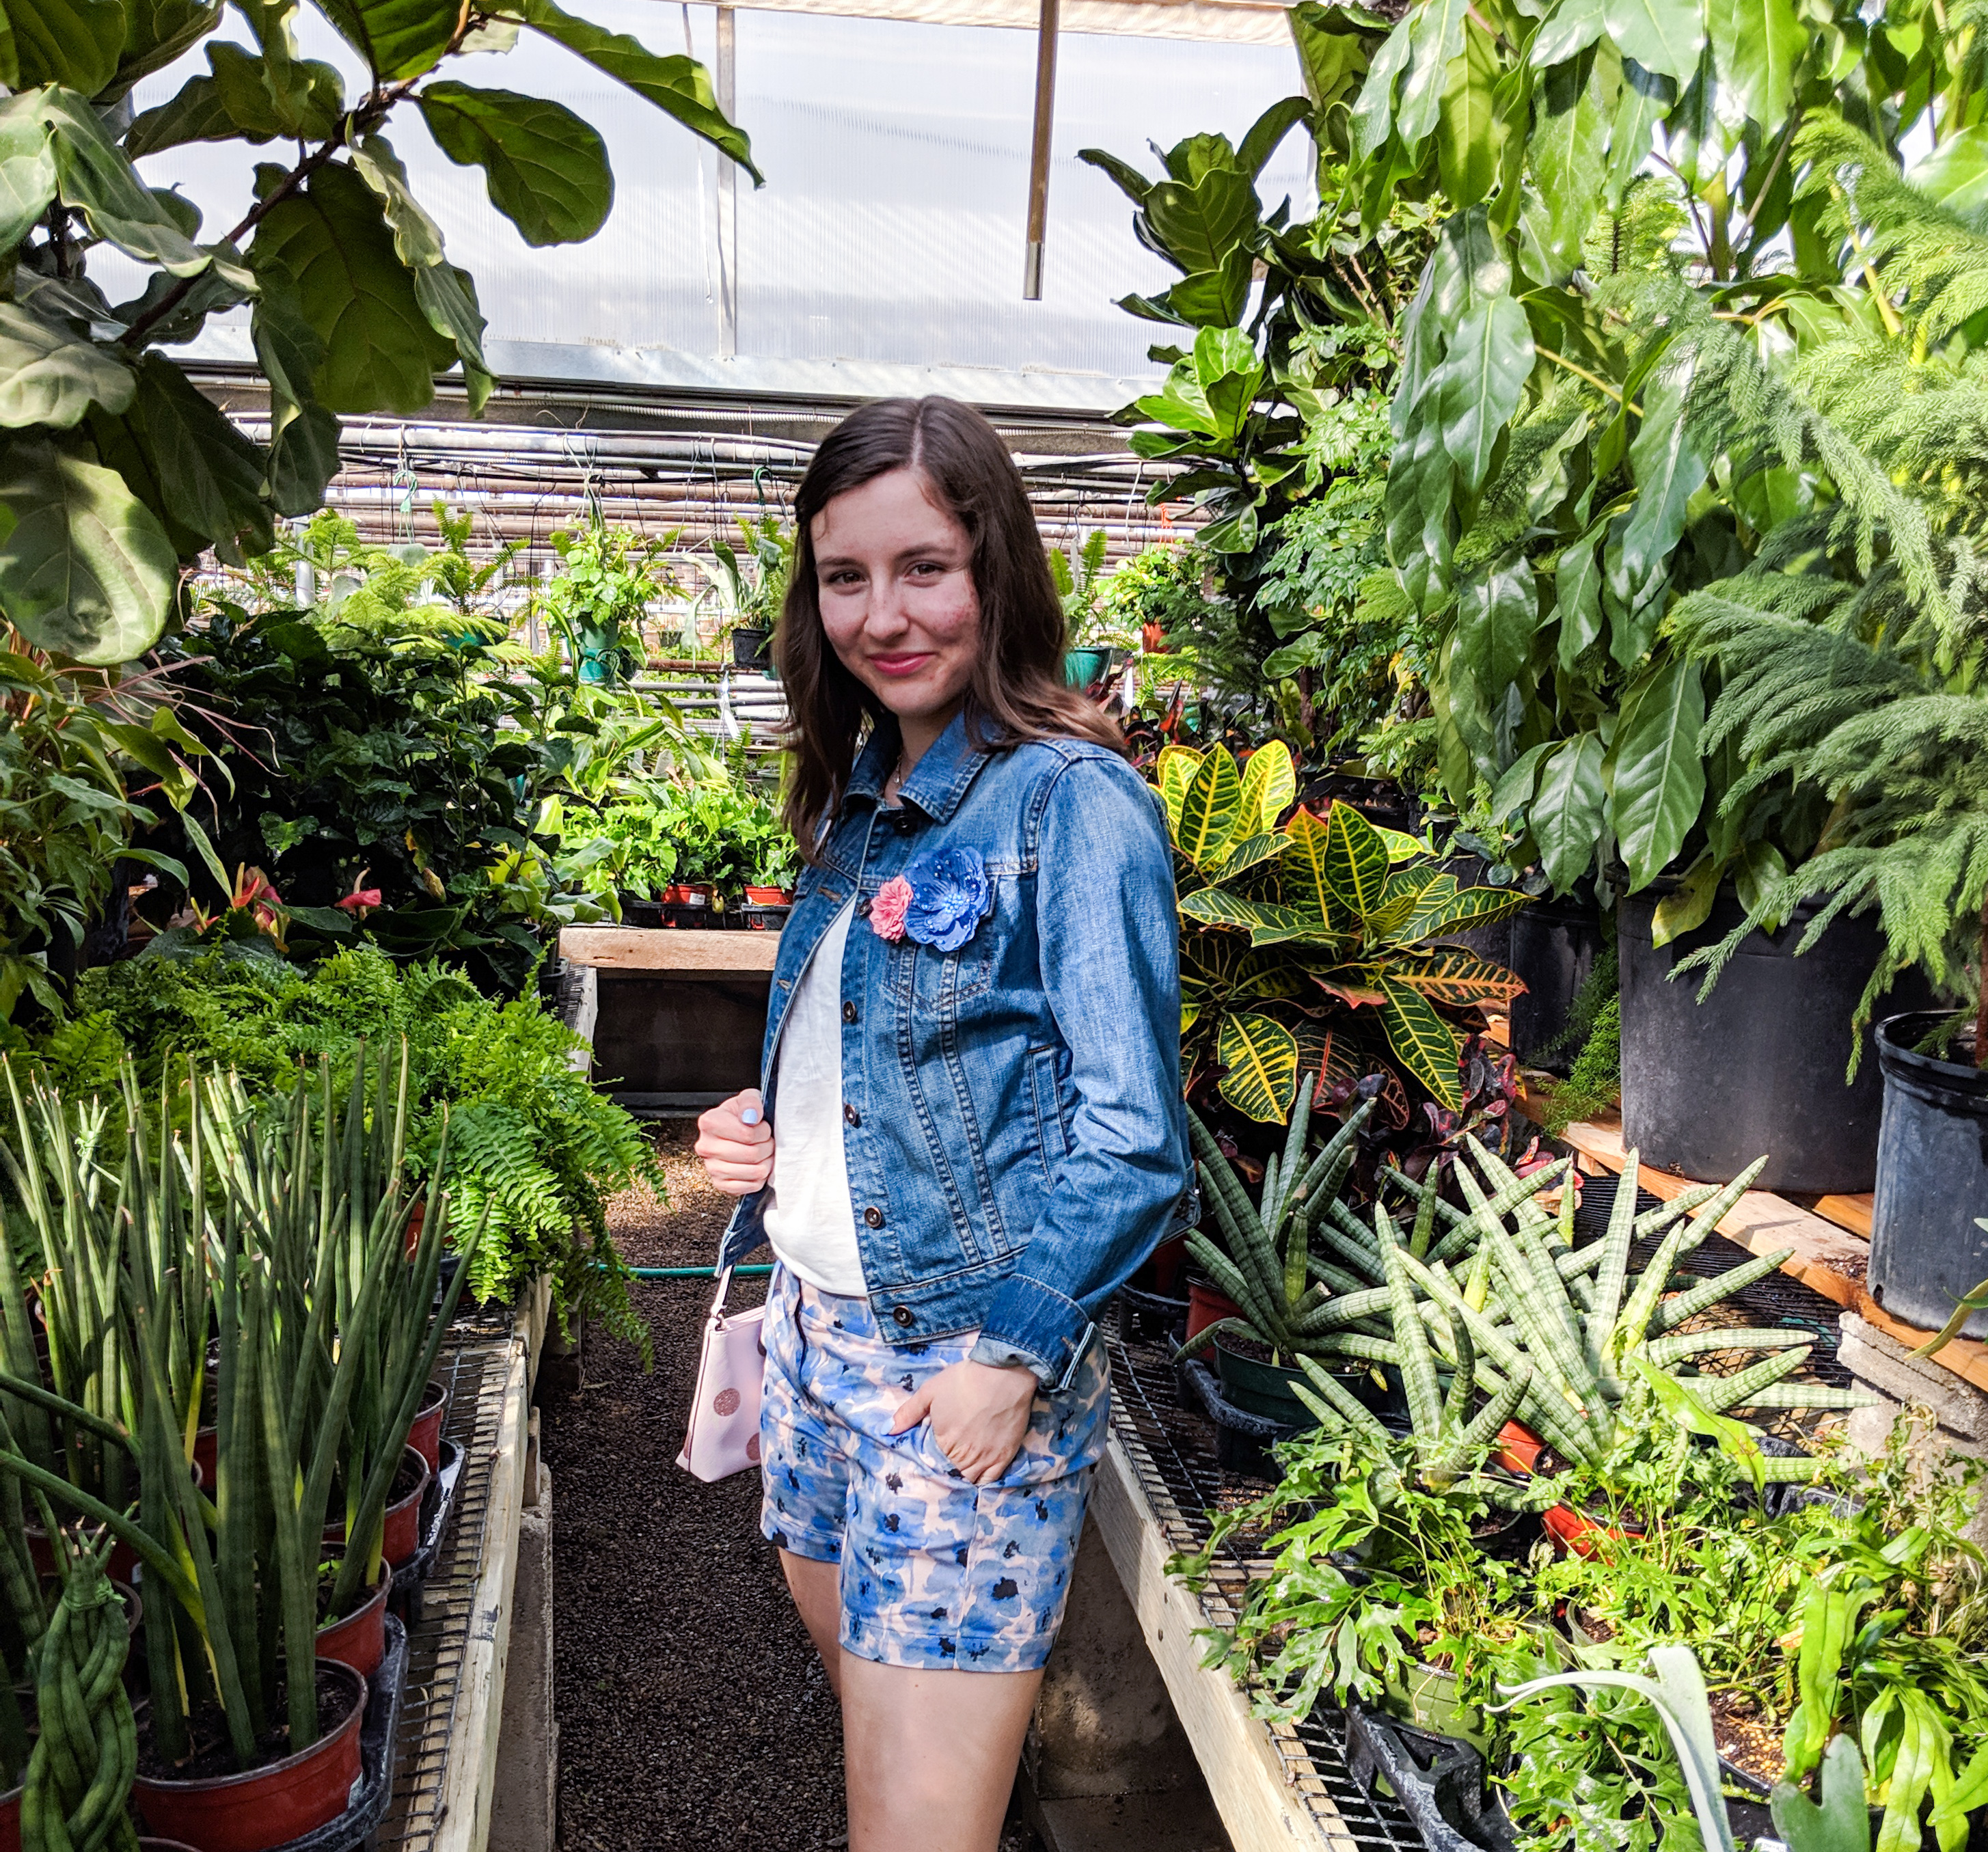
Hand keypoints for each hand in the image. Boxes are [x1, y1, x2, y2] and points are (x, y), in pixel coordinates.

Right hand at [694, 1089, 774, 1195]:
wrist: (736, 1130)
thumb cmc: (743, 1115)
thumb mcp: (748, 1098)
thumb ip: (751, 1102)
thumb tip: (751, 1117)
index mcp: (709, 1122)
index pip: (747, 1135)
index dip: (762, 1131)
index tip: (761, 1126)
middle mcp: (705, 1146)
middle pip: (751, 1154)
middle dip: (767, 1146)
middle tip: (766, 1140)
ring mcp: (711, 1167)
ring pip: (754, 1172)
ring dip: (766, 1161)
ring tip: (763, 1152)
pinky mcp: (720, 1184)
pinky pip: (750, 1186)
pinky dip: (760, 1177)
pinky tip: (757, 1165)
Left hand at [890, 1360, 1036, 1485]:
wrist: (1003, 1374)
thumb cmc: (964, 1380)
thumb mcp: (930, 1391)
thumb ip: (908, 1412)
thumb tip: (888, 1430)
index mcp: (943, 1441)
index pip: (930, 1465)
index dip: (926, 1467)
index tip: (923, 1467)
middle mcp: (963, 1455)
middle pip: (949, 1476)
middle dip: (942, 1477)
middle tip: (937, 1477)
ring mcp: (985, 1458)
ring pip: (968, 1481)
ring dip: (959, 1482)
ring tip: (953, 1481)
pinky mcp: (1004, 1456)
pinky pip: (990, 1482)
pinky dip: (980, 1485)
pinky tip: (974, 1482)